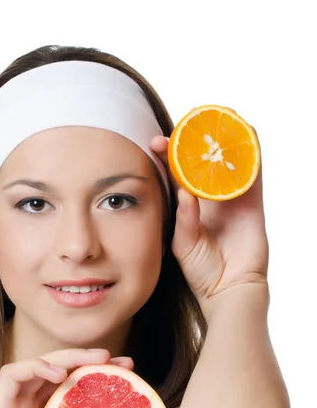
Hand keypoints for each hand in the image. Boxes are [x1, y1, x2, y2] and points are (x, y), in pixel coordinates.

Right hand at [0, 348, 132, 407]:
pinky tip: (58, 373)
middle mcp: (31, 404)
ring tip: (98, 357)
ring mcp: (15, 400)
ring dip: (70, 356)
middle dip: (92, 361)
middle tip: (122, 362)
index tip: (127, 379)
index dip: (98, 380)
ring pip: (43, 364)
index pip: (74, 389)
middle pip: (64, 370)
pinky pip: (15, 373)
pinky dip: (37, 367)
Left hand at [151, 131, 268, 312]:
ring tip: (216, 115)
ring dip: (224, 138)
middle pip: (203, 160)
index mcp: (189, 205)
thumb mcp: (184, 243)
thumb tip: (185, 193)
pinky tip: (246, 132)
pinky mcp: (252, 204)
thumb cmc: (202, 271)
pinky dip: (251, 152)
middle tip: (186, 121)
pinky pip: (253, 174)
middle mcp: (210, 198)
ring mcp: (232, 199)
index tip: (154, 142)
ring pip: (229, 161)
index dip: (168, 155)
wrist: (228, 291)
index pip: (177, 173)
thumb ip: (184, 219)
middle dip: (195, 139)